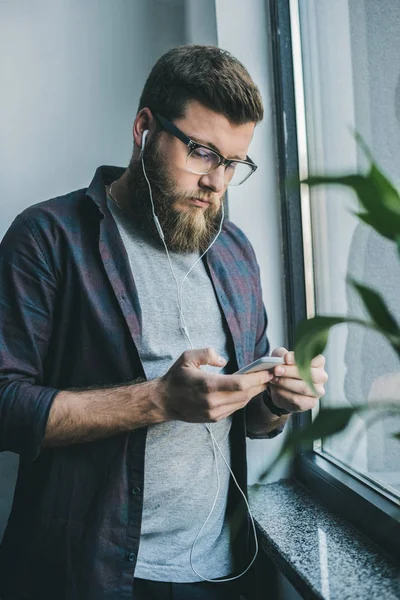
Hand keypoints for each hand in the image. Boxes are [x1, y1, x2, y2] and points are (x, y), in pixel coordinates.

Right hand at [157, 348, 273, 422]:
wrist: (165, 401)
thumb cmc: (176, 378)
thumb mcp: (187, 358)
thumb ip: (206, 354)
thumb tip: (222, 359)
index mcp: (207, 386)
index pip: (239, 384)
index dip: (257, 378)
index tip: (269, 371)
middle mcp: (213, 402)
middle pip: (245, 394)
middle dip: (261, 384)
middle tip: (273, 374)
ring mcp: (214, 412)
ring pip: (242, 402)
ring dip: (254, 392)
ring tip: (264, 380)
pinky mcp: (215, 418)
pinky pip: (235, 408)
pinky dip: (244, 398)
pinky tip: (249, 389)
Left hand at [268, 347, 327, 412]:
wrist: (280, 388)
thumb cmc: (284, 369)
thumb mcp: (280, 357)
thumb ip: (281, 355)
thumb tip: (284, 357)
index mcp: (318, 362)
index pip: (314, 359)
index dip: (299, 358)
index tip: (285, 358)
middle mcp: (321, 376)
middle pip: (309, 374)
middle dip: (290, 371)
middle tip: (276, 370)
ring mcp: (318, 391)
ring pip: (303, 387)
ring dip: (286, 383)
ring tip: (274, 379)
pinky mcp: (311, 403)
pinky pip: (298, 399)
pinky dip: (284, 393)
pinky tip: (277, 388)